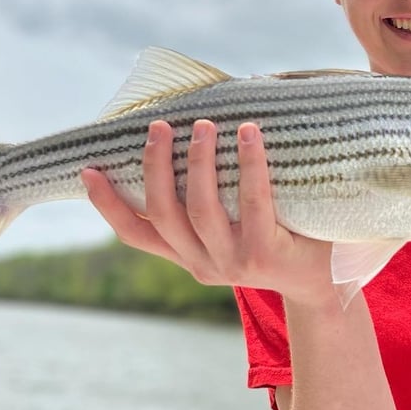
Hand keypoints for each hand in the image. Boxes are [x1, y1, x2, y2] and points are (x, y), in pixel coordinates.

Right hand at [81, 119, 335, 302]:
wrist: (323, 284)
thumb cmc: (276, 240)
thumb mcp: (232, 229)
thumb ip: (208, 202)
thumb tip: (188, 135)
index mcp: (188, 257)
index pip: (137, 233)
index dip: (107, 204)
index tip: (87, 170)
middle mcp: (203, 263)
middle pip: (164, 212)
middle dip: (155, 166)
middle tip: (158, 127)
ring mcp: (233, 262)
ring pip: (200, 208)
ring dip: (197, 162)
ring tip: (203, 125)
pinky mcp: (266, 255)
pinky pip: (253, 201)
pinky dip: (249, 163)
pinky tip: (249, 133)